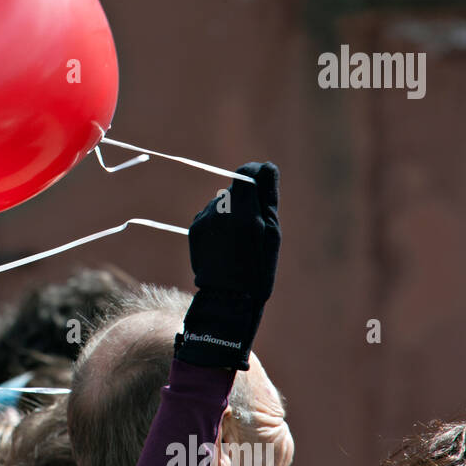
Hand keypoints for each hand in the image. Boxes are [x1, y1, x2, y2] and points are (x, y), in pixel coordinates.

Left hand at [175, 161, 279, 370]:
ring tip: (240, 241)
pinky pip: (210, 216)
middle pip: (234, 190)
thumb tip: (267, 166)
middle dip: (246, 201)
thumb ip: (267, 196)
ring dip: (231, 213)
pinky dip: (219, 224)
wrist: (227, 298)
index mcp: (241, 211)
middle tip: (255, 228)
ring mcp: (202, 220)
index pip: (244, 174)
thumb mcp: (271, 232)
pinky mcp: (193, 229)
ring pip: (221, 203)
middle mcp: (218, 211)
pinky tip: (226, 245)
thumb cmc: (257, 267)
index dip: (255, 174)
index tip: (264, 181)